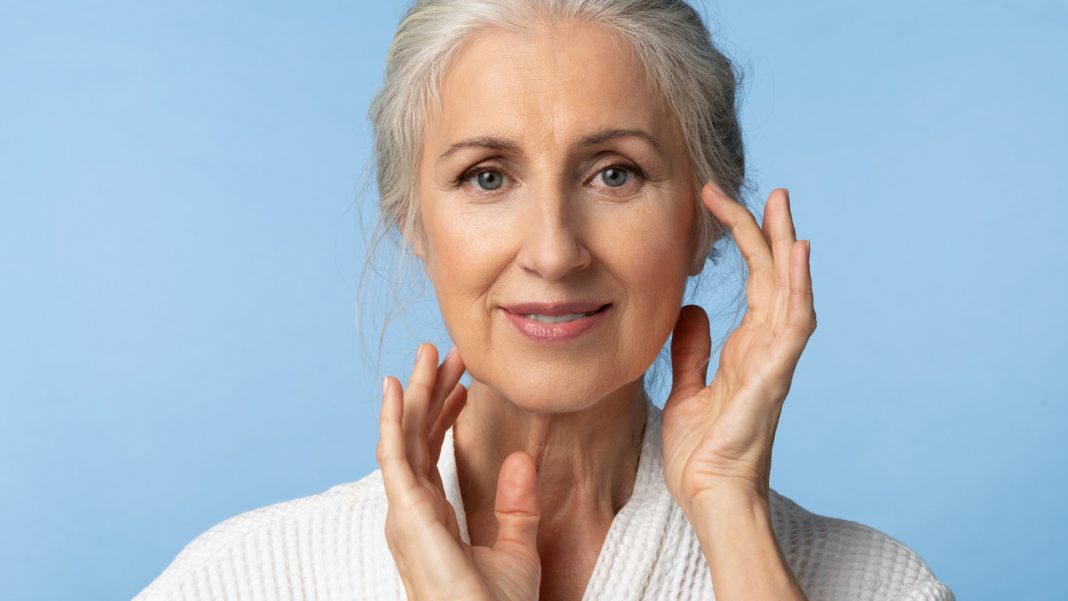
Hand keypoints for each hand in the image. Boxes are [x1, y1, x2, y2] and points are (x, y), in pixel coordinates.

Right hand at [377, 343, 541, 600]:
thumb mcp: (516, 548)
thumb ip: (516, 505)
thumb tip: (521, 458)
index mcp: (431, 517)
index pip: (431, 453)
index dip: (444, 414)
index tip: (462, 384)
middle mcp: (411, 510)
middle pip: (416, 436)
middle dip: (428, 391)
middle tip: (444, 352)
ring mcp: (404, 511)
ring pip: (404, 436)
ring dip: (414, 392)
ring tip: (428, 354)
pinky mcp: (406, 512)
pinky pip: (394, 454)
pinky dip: (392, 418)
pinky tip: (396, 387)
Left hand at [662, 185, 815, 513]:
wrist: (709, 498)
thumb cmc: (703, 454)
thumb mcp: (687, 389)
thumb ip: (692, 350)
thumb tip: (692, 309)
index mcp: (748, 350)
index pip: (755, 283)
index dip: (743, 242)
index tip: (719, 205)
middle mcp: (767, 349)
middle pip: (775, 277)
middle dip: (769, 231)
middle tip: (765, 188)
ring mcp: (774, 362)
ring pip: (789, 291)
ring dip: (786, 246)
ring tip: (782, 202)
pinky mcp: (773, 379)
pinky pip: (792, 326)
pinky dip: (797, 288)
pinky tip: (797, 253)